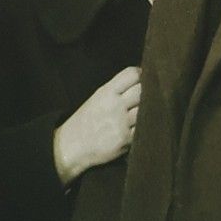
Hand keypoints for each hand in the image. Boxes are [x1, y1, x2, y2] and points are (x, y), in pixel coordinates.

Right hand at [53, 66, 142, 184]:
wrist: (72, 146)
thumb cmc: (86, 121)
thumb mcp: (97, 98)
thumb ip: (117, 90)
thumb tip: (141, 81)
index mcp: (106, 92)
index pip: (132, 74)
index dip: (141, 75)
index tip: (143, 80)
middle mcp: (114, 105)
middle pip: (142, 90)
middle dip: (147, 93)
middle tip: (148, 97)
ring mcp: (121, 122)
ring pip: (146, 109)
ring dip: (149, 110)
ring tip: (146, 113)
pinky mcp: (126, 139)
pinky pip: (144, 128)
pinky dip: (144, 127)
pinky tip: (141, 127)